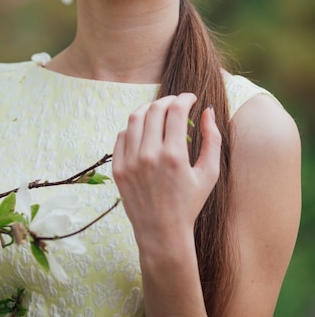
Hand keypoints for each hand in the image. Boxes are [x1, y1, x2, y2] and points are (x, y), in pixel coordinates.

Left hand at [112, 94, 221, 249]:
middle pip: (155, 109)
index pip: (176, 110)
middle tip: (176, 103)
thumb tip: (207, 111)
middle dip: (168, 100)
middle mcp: (149, 156)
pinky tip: (144, 130)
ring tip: (159, 111)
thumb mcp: (209, 173)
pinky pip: (122, 135)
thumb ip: (213, 139)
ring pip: (135, 118)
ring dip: (149, 109)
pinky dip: (134, 126)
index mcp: (174, 156)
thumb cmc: (189, 203)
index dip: (185, 98)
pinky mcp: (118, 168)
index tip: (191, 98)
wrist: (162, 232)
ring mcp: (131, 162)